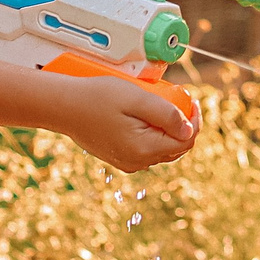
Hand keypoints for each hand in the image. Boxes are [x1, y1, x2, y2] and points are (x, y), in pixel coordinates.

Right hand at [57, 74, 198, 173]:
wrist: (64, 107)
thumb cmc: (97, 98)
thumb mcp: (137, 98)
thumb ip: (167, 114)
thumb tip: (189, 129)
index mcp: (144, 150)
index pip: (186, 141)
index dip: (195, 121)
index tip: (192, 101)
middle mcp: (138, 162)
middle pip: (176, 147)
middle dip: (183, 125)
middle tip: (179, 100)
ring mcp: (128, 162)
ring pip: (162, 148)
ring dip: (168, 129)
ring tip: (162, 105)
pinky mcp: (120, 157)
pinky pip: (147, 148)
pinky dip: (153, 133)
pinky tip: (145, 116)